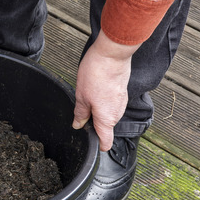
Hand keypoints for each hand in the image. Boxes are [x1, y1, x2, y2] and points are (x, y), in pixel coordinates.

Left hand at [72, 31, 140, 150]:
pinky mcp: (121, 93)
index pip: (106, 142)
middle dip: (93, 124)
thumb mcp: (81, 96)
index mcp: (107, 119)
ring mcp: (121, 102)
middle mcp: (117, 113)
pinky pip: (111, 104)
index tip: (89, 145)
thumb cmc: (96, 74)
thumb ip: (80, 114)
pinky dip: (102, 101)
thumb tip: (78, 125)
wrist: (112, 54)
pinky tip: (94, 90)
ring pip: (107, 114)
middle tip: (79, 113)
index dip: (97, 146)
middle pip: (105, 127)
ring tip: (86, 97)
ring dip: (97, 110)